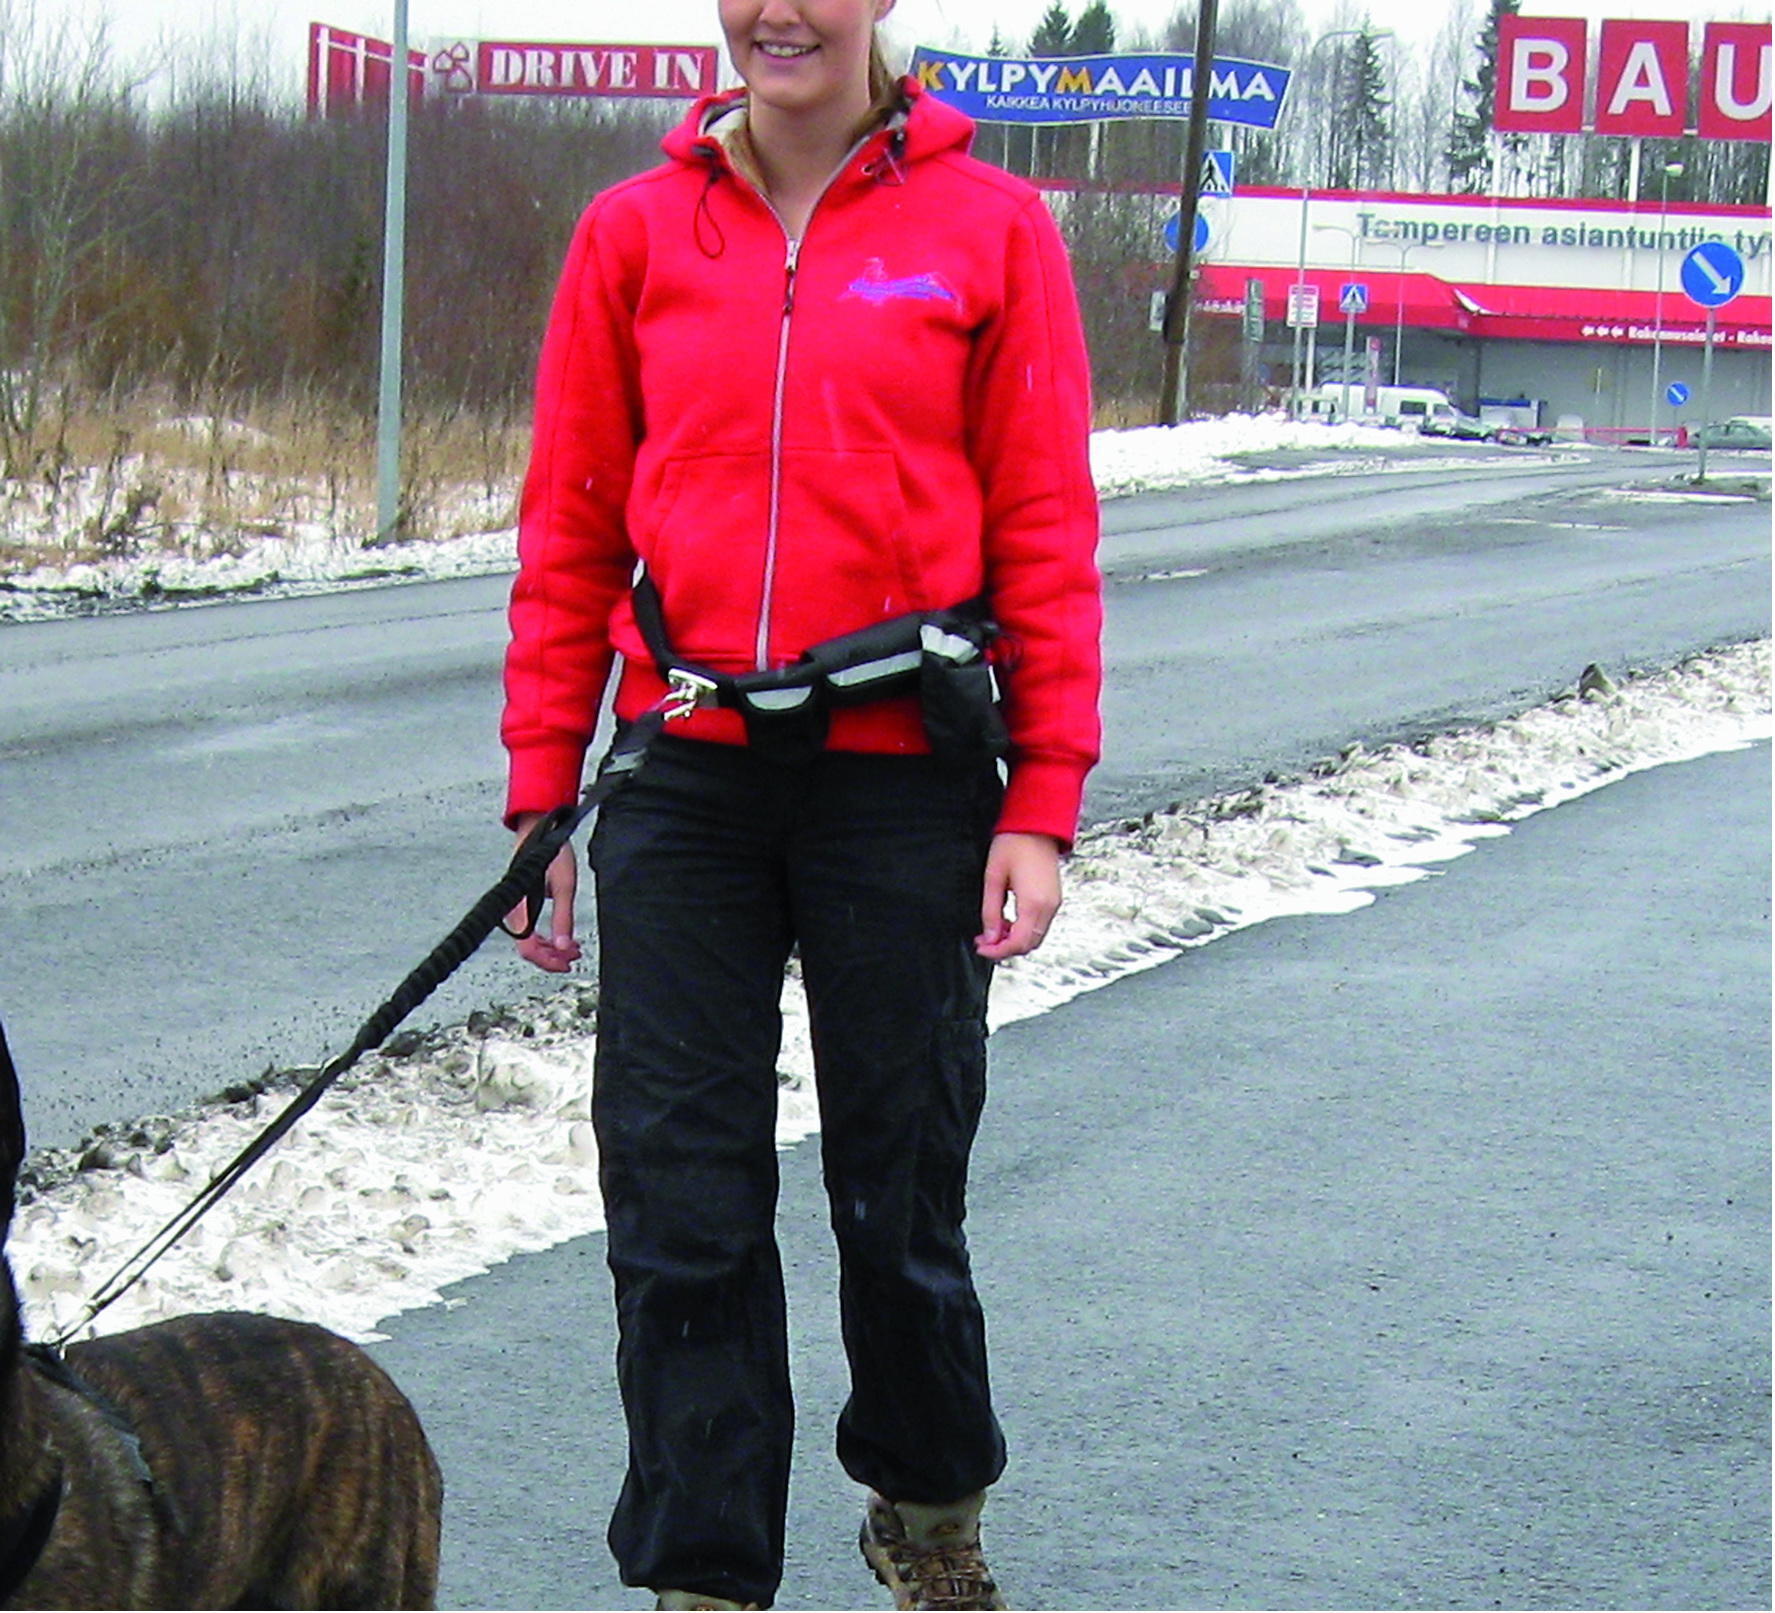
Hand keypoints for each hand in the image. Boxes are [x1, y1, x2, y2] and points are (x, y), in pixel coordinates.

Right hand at [508, 812, 582, 972]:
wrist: (538, 828)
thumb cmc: (550, 851)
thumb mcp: (565, 885)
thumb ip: (564, 918)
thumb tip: (565, 948)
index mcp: (519, 907)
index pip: (528, 948)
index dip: (547, 961)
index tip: (567, 963)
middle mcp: (512, 910)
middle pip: (528, 948)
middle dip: (553, 956)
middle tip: (574, 957)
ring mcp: (515, 907)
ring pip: (529, 940)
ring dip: (551, 948)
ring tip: (573, 948)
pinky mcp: (520, 904)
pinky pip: (529, 929)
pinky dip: (547, 937)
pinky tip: (562, 937)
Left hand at [976, 831, 1062, 959]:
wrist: (1036, 825)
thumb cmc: (1014, 844)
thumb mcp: (993, 878)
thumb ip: (990, 911)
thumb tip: (990, 937)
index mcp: (1033, 903)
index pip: (1018, 943)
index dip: (998, 952)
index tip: (981, 948)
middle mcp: (1049, 906)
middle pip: (1029, 944)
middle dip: (1006, 948)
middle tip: (984, 941)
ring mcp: (1054, 903)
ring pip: (1036, 937)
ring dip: (1015, 939)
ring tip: (994, 930)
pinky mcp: (1054, 898)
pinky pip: (1041, 925)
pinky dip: (1024, 930)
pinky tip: (1009, 920)